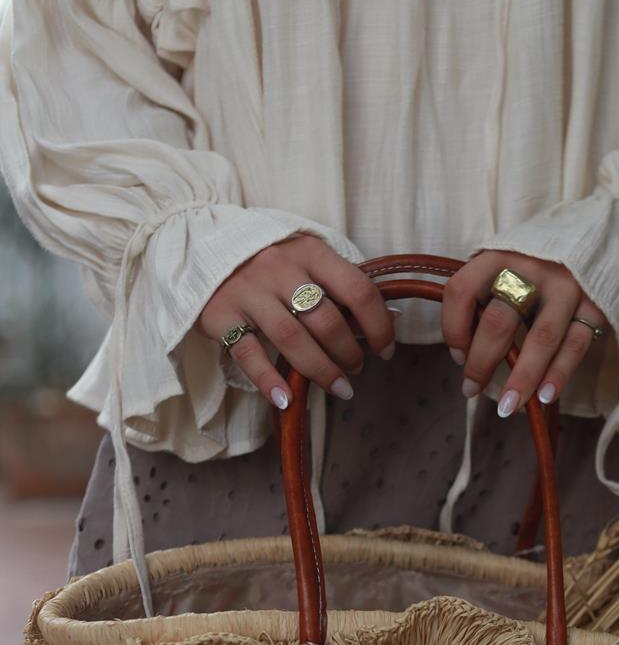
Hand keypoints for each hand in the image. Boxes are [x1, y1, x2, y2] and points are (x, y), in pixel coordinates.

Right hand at [197, 234, 395, 407]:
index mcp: (310, 251)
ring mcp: (247, 292)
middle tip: (356, 368)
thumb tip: (391, 319)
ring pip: (292, 340)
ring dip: (322, 371)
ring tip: (340, 388)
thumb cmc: (270, 259)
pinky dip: (268, 381)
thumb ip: (342, 285)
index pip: (358, 291)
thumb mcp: (308, 259)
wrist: (201, 244)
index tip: (386, 350)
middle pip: (326, 321)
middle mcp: (279, 268)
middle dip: (349, 353)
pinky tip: (286, 400)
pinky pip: (249, 355)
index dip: (379, 326)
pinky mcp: (221, 315)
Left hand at [442, 250, 608, 417]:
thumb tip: (465, 352)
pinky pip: (574, 345)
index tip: (456, 356)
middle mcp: (532, 268)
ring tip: (507, 407)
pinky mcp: (594, 305)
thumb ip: (483, 295)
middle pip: (498, 322)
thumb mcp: (502, 263)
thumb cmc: (534, 261)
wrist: (594, 235)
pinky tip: (544, 397)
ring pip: (540, 339)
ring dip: (522, 378)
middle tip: (471, 389)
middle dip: (481, 362)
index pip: (461, 291)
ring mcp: (567, 287)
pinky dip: (559, 374)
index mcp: (499, 254)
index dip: (453, 328)